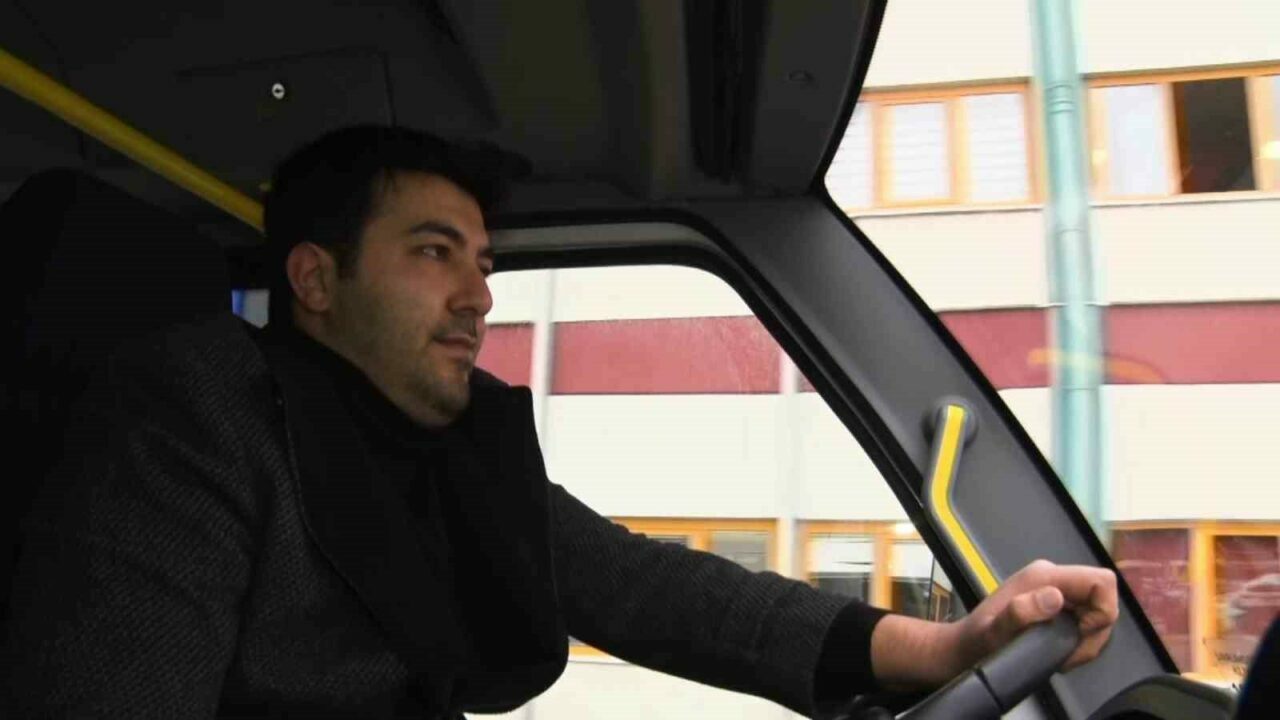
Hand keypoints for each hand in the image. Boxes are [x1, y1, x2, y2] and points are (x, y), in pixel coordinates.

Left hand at [944, 559, 1119, 676]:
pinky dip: (1080, 643)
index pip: (1101, 581)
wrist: (964, 648)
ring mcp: (1056, 593)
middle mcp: (1053, 580)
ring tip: (1061, 657)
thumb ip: (1021, 612)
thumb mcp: (995, 631)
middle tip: (1068, 654)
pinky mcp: (1056, 609)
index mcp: (1044, 576)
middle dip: (1095, 633)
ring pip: (1097, 615)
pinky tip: (1059, 654)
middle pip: (1102, 601)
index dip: (1103, 611)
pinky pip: (1086, 624)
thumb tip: (1055, 597)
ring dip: (1087, 642)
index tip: (1081, 634)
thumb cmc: (978, 641)